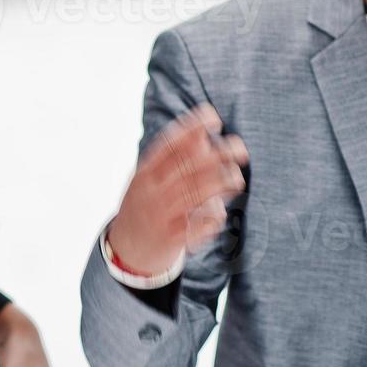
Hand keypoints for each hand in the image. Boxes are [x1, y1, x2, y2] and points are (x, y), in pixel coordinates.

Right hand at [106, 103, 247, 275]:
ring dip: (222, 183)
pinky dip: (214, 216)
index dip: (191, 128)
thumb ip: (170, 161)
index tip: (213, 117)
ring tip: (236, 178)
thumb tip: (203, 135)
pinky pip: (200, 223)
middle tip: (240, 148)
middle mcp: (152, 192)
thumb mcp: (146, 180)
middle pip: (188, 167)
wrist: (127, 249)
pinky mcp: (173, 238)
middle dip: (218, 154)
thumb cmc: (143, 206)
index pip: (168, 145)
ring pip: (197, 193)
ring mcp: (162, 214)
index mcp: (144, 174)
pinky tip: (221, 212)